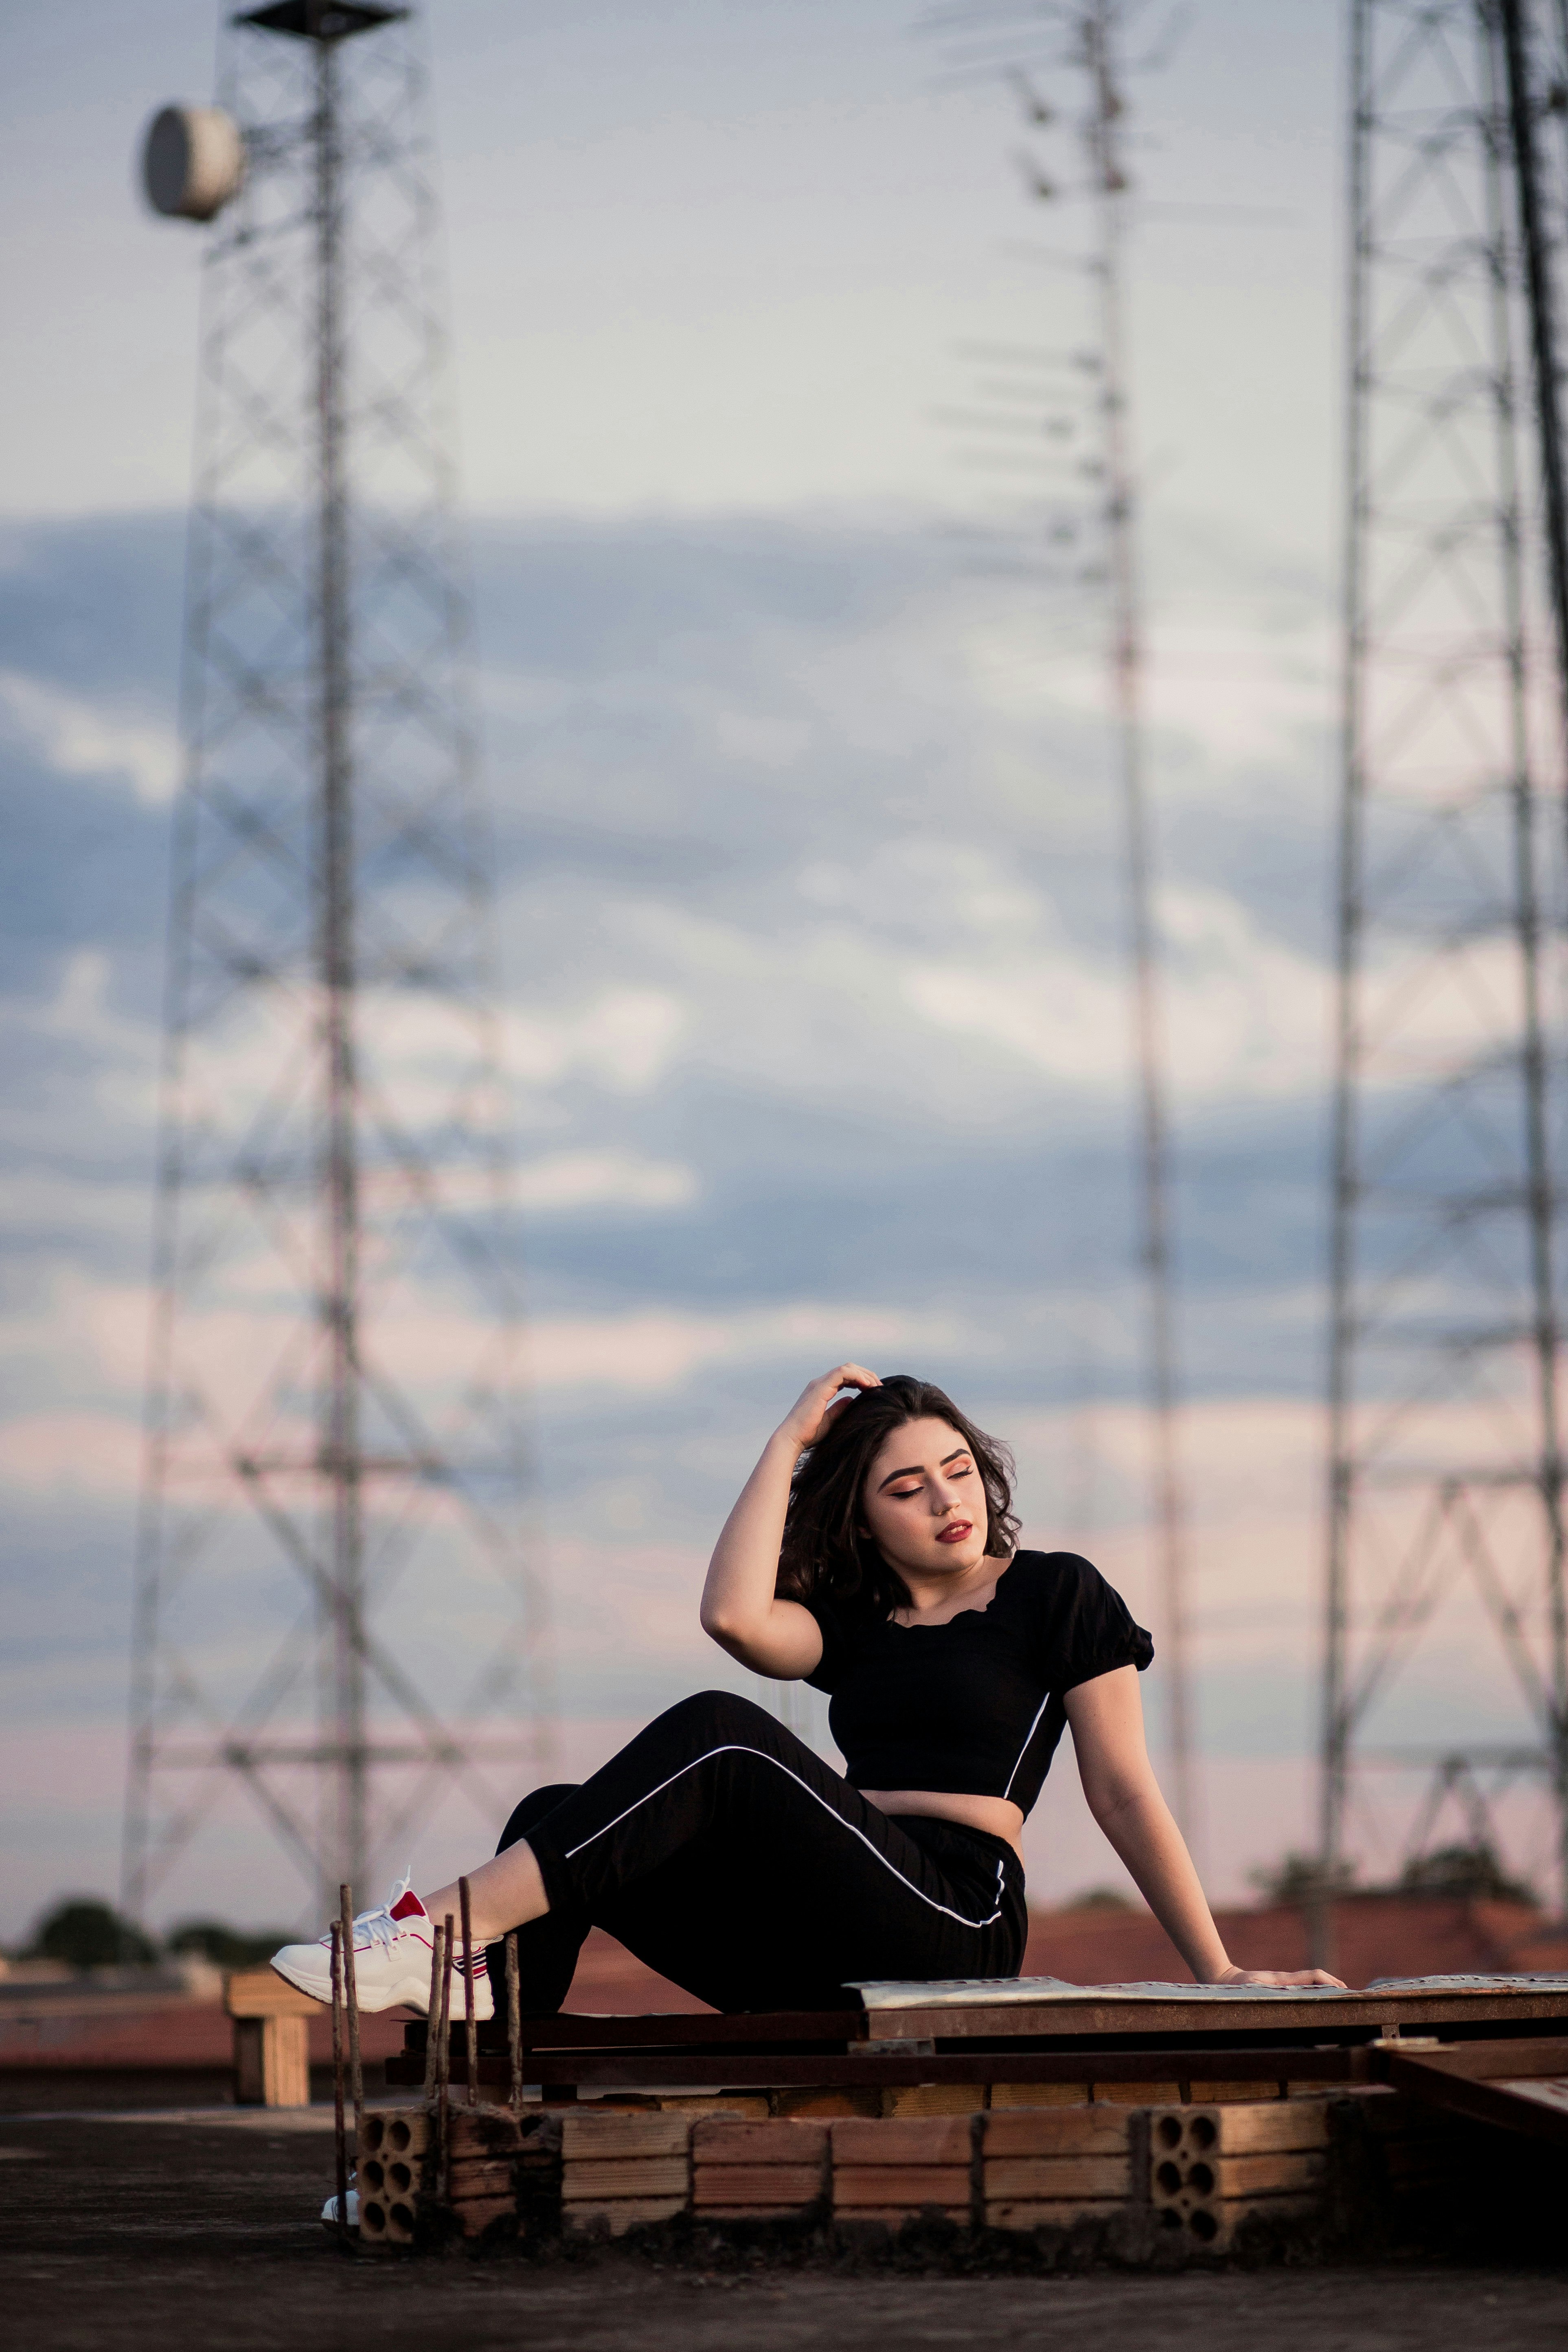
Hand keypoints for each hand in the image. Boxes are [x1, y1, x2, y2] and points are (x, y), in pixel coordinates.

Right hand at [776, 1363, 879, 1451]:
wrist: (793, 1439)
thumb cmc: (808, 1434)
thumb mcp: (830, 1421)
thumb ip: (839, 1408)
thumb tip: (851, 1399)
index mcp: (821, 1390)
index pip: (845, 1377)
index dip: (861, 1380)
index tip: (874, 1391)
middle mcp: (820, 1383)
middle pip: (848, 1369)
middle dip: (866, 1375)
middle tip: (879, 1386)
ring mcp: (819, 1384)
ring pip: (847, 1368)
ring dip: (864, 1374)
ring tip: (876, 1386)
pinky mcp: (820, 1387)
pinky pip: (842, 1373)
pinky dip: (857, 1376)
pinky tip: (867, 1385)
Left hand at [1211, 1964, 1346, 1989]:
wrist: (1224, 1980)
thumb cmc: (1235, 1990)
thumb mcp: (1250, 1991)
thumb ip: (1265, 1992)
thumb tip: (1280, 1991)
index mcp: (1283, 1980)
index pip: (1313, 1976)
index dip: (1330, 1982)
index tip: (1345, 1991)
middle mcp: (1287, 1980)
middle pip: (1317, 1978)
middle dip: (1335, 1985)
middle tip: (1352, 1997)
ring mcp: (1285, 1983)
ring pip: (1311, 1983)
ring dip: (1327, 1988)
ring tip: (1344, 2001)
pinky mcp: (1281, 1987)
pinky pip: (1304, 1988)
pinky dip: (1317, 1992)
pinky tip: (1322, 2003)